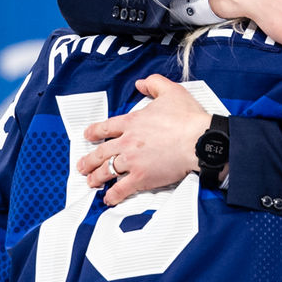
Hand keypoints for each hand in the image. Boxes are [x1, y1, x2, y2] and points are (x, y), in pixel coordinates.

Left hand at [79, 74, 210, 205]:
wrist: (198, 140)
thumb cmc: (188, 118)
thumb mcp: (171, 91)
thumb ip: (154, 84)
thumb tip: (141, 83)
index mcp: (132, 122)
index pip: (106, 127)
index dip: (94, 132)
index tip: (88, 136)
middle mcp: (127, 142)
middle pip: (101, 152)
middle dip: (89, 160)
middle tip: (82, 166)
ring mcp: (132, 161)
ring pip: (107, 171)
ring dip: (97, 178)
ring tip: (91, 182)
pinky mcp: (141, 177)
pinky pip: (121, 188)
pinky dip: (113, 195)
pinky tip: (108, 198)